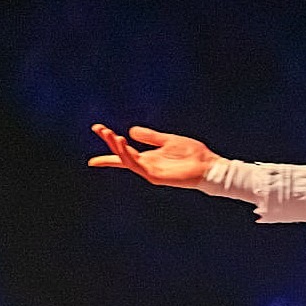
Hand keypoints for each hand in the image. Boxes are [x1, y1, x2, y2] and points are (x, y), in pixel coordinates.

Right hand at [88, 124, 216, 187]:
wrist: (208, 166)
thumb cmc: (193, 155)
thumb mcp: (168, 140)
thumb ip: (151, 137)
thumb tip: (132, 131)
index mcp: (149, 158)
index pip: (124, 152)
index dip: (110, 144)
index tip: (97, 130)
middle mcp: (147, 165)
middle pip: (122, 154)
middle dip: (109, 142)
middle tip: (99, 128)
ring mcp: (151, 172)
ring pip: (127, 160)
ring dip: (117, 147)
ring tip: (110, 134)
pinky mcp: (156, 176)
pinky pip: (138, 166)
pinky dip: (129, 156)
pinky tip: (124, 143)